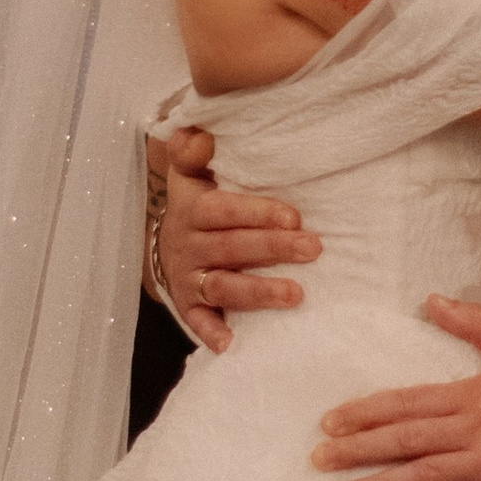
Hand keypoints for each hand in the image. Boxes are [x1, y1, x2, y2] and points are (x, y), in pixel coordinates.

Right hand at [152, 126, 318, 352]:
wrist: (167, 243)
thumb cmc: (198, 202)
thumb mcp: (191, 172)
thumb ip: (193, 150)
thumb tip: (200, 136)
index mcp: (192, 209)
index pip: (222, 209)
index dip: (256, 212)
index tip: (293, 215)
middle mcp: (188, 244)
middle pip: (231, 247)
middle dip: (272, 248)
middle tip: (313, 248)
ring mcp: (187, 278)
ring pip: (222, 285)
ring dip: (257, 291)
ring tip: (295, 295)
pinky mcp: (188, 305)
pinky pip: (198, 321)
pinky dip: (213, 332)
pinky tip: (233, 345)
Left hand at [312, 297, 480, 480]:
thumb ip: (473, 321)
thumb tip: (431, 300)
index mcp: (471, 395)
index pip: (406, 403)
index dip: (365, 412)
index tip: (330, 422)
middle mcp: (472, 432)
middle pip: (405, 440)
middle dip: (358, 450)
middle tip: (318, 460)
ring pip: (423, 479)